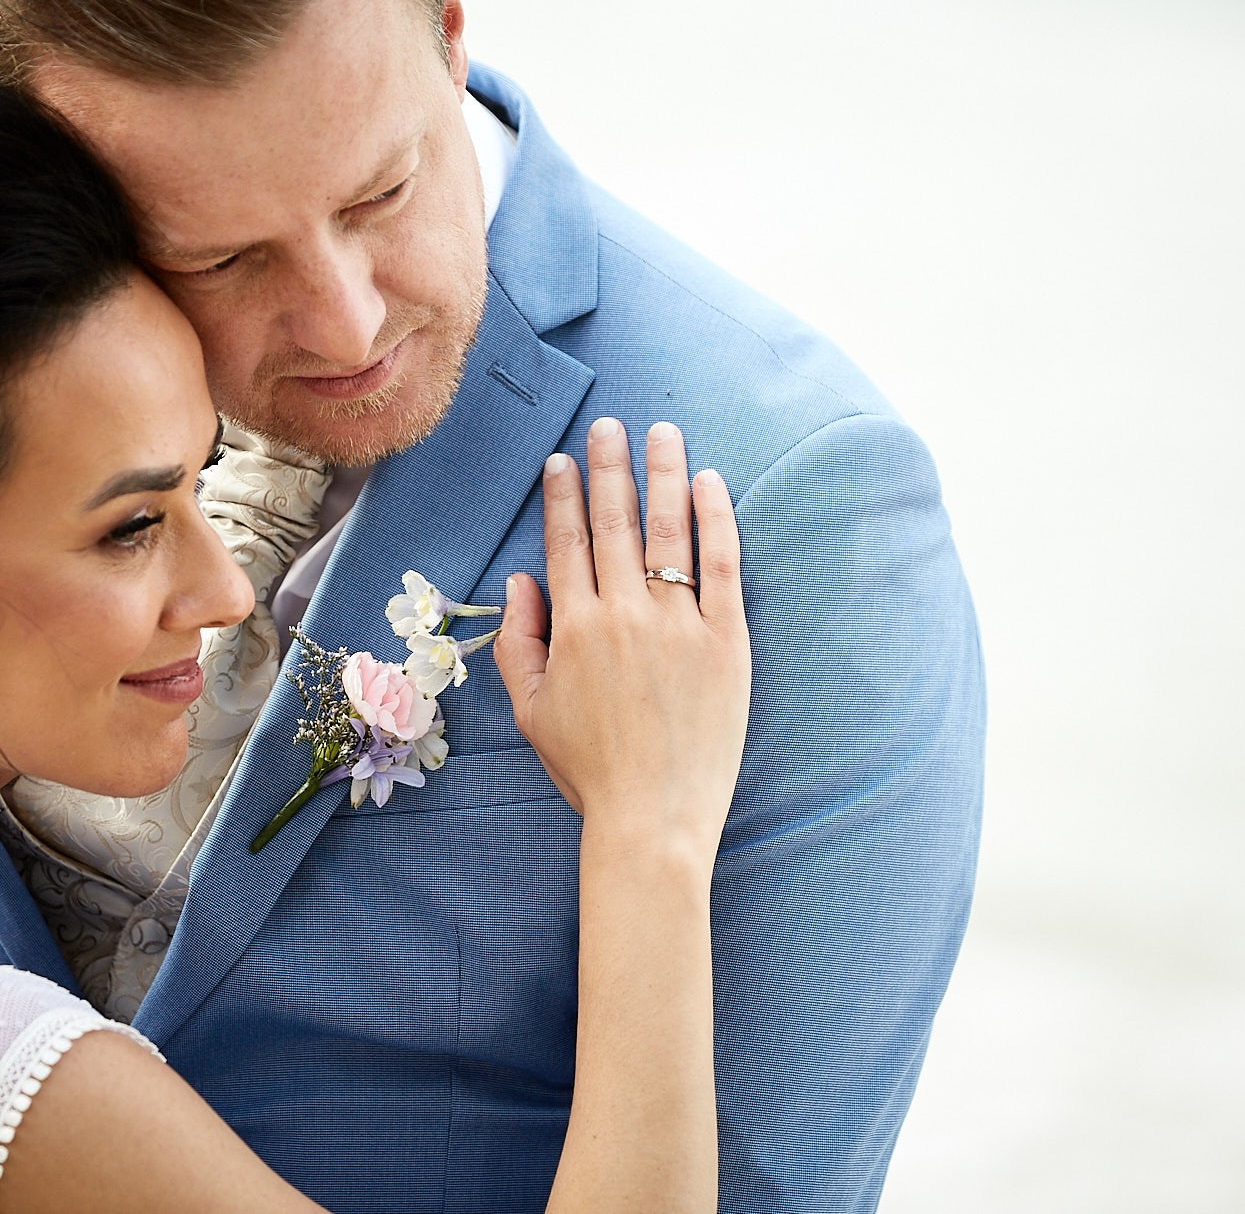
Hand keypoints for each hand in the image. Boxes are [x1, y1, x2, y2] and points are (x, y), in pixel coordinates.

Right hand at [494, 418, 750, 853]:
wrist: (652, 819)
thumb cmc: (588, 771)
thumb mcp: (530, 712)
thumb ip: (518, 643)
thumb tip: (522, 582)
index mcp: (574, 628)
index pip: (566, 542)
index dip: (563, 496)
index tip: (563, 460)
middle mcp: (624, 614)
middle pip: (614, 522)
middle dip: (610, 467)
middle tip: (611, 425)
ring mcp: (679, 625)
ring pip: (667, 530)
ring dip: (663, 474)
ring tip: (663, 432)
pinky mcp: (727, 641)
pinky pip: (722, 565)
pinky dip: (715, 519)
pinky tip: (709, 483)